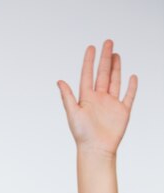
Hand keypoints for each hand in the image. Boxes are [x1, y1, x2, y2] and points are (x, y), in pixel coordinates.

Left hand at [57, 39, 137, 155]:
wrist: (96, 150)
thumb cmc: (82, 135)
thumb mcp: (72, 113)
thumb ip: (67, 96)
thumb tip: (59, 81)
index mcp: (86, 98)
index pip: (88, 75)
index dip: (89, 61)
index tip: (91, 47)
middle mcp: (99, 99)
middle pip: (103, 74)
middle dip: (106, 58)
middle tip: (108, 42)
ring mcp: (111, 104)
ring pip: (115, 81)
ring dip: (116, 68)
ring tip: (116, 54)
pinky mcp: (122, 112)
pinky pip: (128, 96)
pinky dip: (131, 87)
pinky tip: (132, 77)